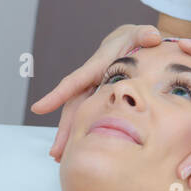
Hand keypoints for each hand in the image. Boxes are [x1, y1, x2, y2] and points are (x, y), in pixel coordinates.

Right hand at [31, 23, 165, 161]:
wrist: (135, 42)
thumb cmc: (137, 38)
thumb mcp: (142, 33)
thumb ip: (145, 33)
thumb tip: (152, 36)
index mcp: (98, 65)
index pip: (76, 81)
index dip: (58, 95)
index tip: (38, 109)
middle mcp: (91, 80)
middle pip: (73, 106)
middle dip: (64, 129)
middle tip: (56, 152)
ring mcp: (94, 90)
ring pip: (78, 115)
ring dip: (69, 135)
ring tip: (60, 157)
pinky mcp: (101, 98)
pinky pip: (89, 117)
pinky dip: (81, 132)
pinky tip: (75, 149)